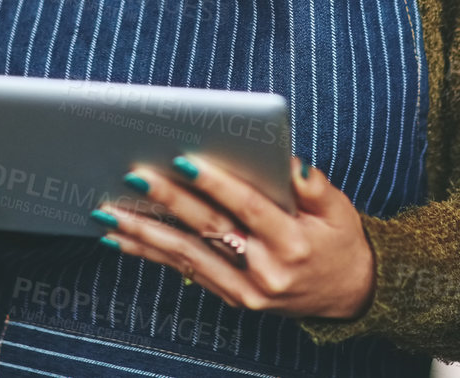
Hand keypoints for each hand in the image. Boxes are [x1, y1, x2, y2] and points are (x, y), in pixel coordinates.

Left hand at [93, 155, 376, 320]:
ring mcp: (248, 292)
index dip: (216, 184)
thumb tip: (285, 158)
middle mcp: (267, 272)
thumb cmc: (340, 239)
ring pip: (189, 256)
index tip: (183, 159)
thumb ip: (312, 183)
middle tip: (132, 176)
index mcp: (294, 243)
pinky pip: (189, 273)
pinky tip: (123, 240)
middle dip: (167, 202)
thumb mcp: (338, 207)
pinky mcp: (235, 300)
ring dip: (145, 234)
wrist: (352, 294)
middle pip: (210, 230)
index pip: (249, 207)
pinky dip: (153, 254)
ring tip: (108, 213)